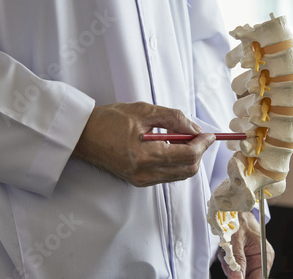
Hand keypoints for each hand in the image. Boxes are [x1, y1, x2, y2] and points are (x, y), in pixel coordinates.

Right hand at [72, 102, 215, 185]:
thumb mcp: (144, 110)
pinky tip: (170, 146)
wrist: (82, 136)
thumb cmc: (108, 119)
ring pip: (179, 174)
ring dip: (188, 157)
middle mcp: (144, 173)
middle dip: (198, 152)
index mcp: (144, 156)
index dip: (203, 144)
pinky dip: (176, 161)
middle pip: (187, 170)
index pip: (187, 156)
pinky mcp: (139, 181)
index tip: (211, 134)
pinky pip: (168, 175)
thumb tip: (197, 130)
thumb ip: (174, 118)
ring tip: (180, 137)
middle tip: (198, 135)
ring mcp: (141, 180)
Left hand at [218, 212, 274, 278]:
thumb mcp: (237, 239)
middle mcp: (259, 259)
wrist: (234, 210)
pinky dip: (226, 262)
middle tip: (227, 262)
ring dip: (228, 266)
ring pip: (238, 273)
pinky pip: (233, 267)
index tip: (235, 278)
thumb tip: (237, 278)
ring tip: (225, 253)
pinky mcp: (241, 258)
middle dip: (235, 272)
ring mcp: (250, 259)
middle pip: (247, 276)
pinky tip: (225, 253)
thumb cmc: (239, 220)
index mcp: (264, 255)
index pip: (260, 278)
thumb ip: (238, 259)